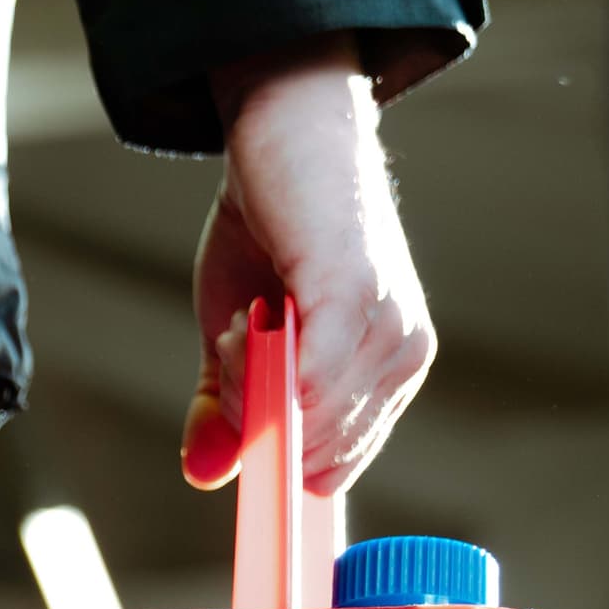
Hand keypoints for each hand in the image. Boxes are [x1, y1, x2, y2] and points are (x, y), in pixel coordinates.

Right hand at [181, 37, 437, 494]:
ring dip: (246, 383)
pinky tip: (243, 322)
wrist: (289, 132)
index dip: (269, 452)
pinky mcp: (359, 298)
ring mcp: (389, 330)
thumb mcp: (237, 335)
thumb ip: (230, 406)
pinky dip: (257, 368)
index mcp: (387, 375)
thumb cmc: (271, 230)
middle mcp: (402, 358)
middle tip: (231, 346)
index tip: (235, 402)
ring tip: (238, 321)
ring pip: (303, 422)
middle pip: (312, 455)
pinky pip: (309, 385)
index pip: (331, 468)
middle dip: (252, 418)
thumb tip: (206, 475)